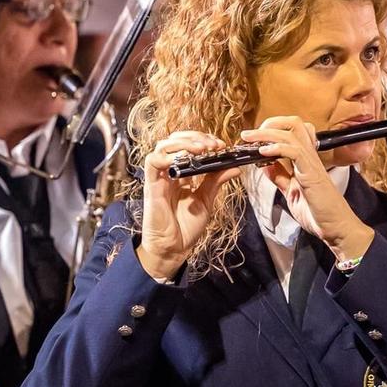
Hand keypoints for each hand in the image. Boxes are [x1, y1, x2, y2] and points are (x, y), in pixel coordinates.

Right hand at [138, 130, 248, 279]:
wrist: (174, 249)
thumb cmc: (186, 228)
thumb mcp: (206, 200)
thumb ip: (216, 181)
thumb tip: (234, 166)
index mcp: (182, 174)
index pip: (188, 147)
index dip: (204, 141)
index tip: (221, 146)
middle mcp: (169, 172)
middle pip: (175, 141)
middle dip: (195, 137)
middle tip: (213, 144)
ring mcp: (160, 178)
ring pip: (163, 146)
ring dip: (183, 143)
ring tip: (202, 148)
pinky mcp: (151, 185)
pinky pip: (153, 162)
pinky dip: (167, 156)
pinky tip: (184, 159)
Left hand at [239, 116, 374, 262]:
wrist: (336, 228)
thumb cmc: (318, 212)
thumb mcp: (291, 192)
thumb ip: (280, 177)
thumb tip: (264, 164)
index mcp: (305, 160)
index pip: (292, 131)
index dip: (272, 129)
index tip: (253, 139)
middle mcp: (309, 157)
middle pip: (293, 124)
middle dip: (269, 123)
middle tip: (250, 134)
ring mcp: (311, 164)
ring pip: (292, 134)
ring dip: (267, 134)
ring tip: (249, 139)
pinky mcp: (312, 174)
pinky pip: (295, 152)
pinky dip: (277, 148)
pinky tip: (263, 153)